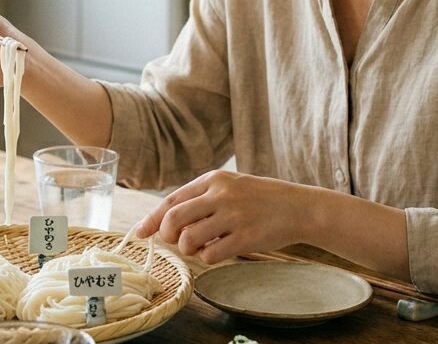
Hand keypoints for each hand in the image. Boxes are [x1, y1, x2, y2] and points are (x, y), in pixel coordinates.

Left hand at [133, 170, 307, 263]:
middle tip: (175, 241)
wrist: (297, 206)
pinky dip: (208, 258)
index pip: (172, 199)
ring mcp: (233, 216)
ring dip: (188, 249)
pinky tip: (220, 250)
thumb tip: (165, 220)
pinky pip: (210, 255)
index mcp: (213, 179)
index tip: (140, 233)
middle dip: (167, 235)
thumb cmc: (259, 198)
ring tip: (202, 245)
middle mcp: (220, 195)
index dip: (152, 219)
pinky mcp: (245, 238)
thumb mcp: (229, 186)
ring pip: (188, 239)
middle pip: (173, 218)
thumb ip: (200, 199)